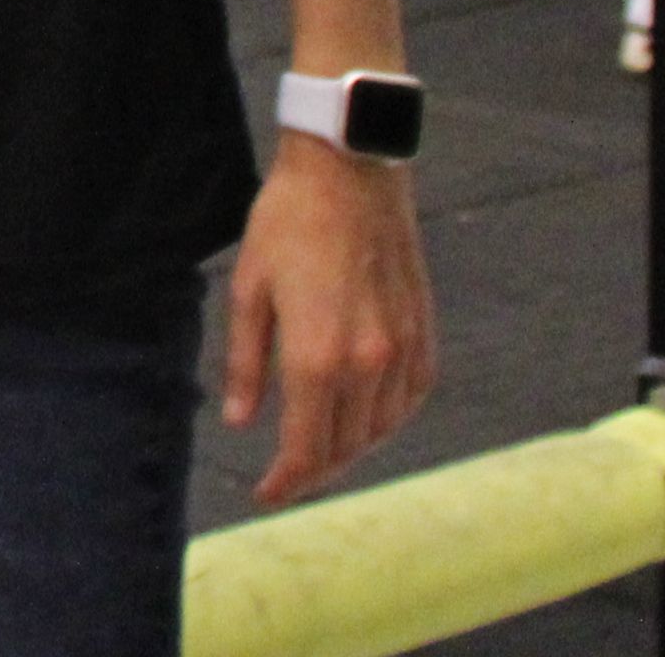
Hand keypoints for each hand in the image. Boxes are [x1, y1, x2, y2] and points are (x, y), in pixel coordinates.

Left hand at [226, 134, 439, 506]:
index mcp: (317, 357)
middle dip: (314, 470)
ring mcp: (402, 349)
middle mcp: (367, 363)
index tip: (265, 494)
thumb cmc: (287, 222)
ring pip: (381, 429)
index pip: (307, 450)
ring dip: (350, 448)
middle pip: (346, 447)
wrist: (349, 169)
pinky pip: (409, 398)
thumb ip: (247, 364)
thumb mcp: (248, 289)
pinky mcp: (423, 331)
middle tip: (286, 475)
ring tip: (319, 447)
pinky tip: (364, 414)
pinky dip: (386, 418)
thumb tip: (242, 424)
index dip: (285, 482)